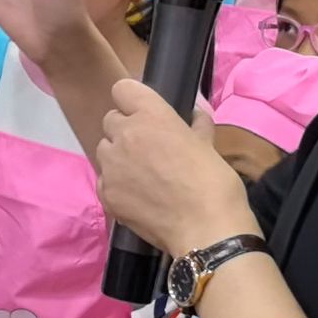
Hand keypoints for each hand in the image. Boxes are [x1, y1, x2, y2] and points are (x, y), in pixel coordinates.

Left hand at [97, 80, 259, 257]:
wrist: (205, 229)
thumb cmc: (213, 182)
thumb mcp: (208, 145)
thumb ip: (196, 125)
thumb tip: (195, 115)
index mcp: (151, 115)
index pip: (122, 89)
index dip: (132, 101)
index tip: (143, 113)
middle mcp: (124, 135)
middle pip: (110, 120)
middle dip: (125, 130)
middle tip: (147, 148)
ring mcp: (111, 165)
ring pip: (104, 150)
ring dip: (118, 156)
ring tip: (141, 174)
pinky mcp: (106, 193)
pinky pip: (104, 179)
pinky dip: (116, 184)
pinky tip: (137, 196)